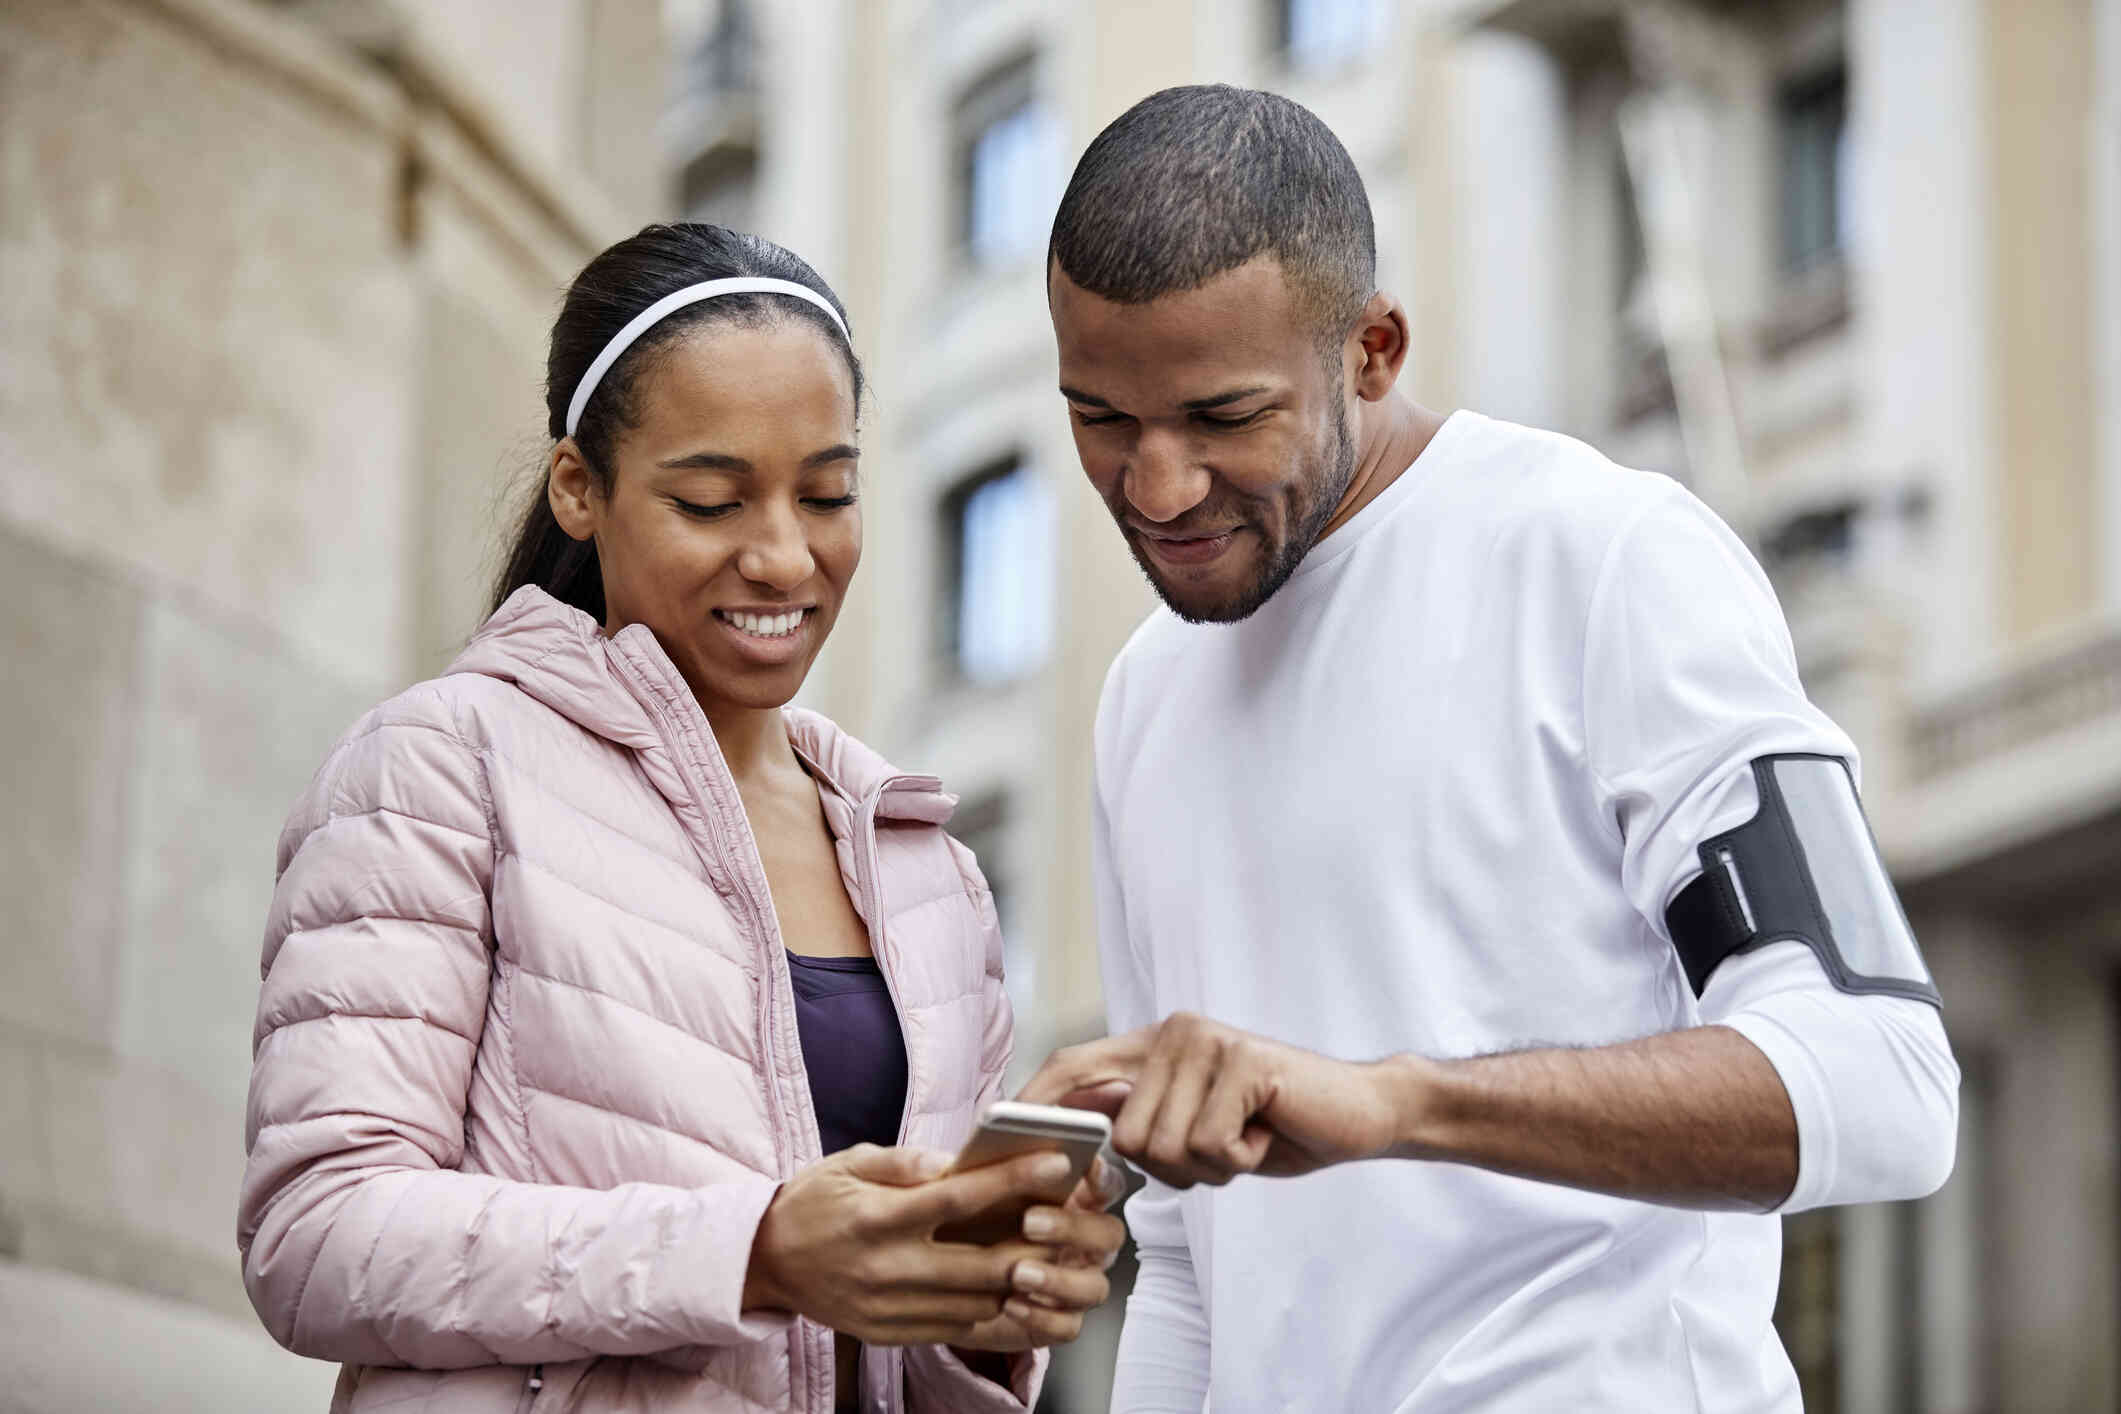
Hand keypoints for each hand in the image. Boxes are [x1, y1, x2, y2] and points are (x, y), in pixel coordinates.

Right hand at [743, 1143, 1080, 1343]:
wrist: (764, 1261)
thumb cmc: (812, 1203)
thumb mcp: (850, 1163)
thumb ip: (907, 1162)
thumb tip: (957, 1161)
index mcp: (878, 1217)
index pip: (959, 1199)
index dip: (1013, 1181)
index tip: (1055, 1165)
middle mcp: (886, 1268)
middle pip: (980, 1263)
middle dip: (1032, 1244)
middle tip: (1065, 1222)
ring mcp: (888, 1308)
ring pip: (975, 1303)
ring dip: (1015, 1281)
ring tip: (1043, 1254)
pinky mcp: (888, 1334)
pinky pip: (953, 1328)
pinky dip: (985, 1309)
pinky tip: (1002, 1286)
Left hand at [951, 1157, 1127, 1350]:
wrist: (947, 1286)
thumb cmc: (965, 1228)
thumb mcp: (967, 1194)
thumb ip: (975, 1175)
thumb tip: (954, 1165)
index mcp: (1073, 1203)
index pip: (1106, 1185)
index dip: (1102, 1176)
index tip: (1085, 1167)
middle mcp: (1084, 1244)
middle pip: (1109, 1234)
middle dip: (1074, 1227)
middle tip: (1030, 1223)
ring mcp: (1076, 1284)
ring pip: (1095, 1286)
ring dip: (1059, 1280)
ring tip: (1018, 1274)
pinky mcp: (1059, 1321)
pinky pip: (1068, 1326)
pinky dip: (1041, 1316)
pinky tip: (1010, 1304)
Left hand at [1020, 1014, 1409, 1188]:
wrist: (1356, 1114)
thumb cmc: (1270, 1127)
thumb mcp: (1195, 1128)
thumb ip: (1144, 1123)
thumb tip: (1078, 1143)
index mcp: (1155, 1044)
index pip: (1074, 1066)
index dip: (1035, 1100)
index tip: (997, 1129)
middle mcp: (1173, 1033)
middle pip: (1123, 1138)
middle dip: (1171, 1169)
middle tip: (1221, 1149)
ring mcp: (1207, 1042)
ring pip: (1164, 1149)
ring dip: (1209, 1167)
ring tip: (1244, 1137)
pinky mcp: (1242, 1062)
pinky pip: (1210, 1146)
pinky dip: (1241, 1160)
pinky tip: (1264, 1133)